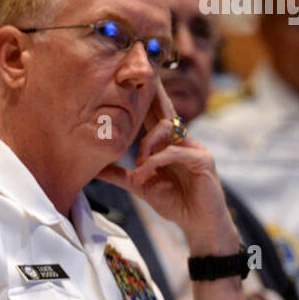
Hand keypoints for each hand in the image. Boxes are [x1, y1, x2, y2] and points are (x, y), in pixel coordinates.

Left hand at [96, 78, 236, 253]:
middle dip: (154, 93)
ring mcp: (196, 149)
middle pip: (166, 111)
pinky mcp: (203, 161)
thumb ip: (121, 175)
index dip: (147, 99)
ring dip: (146, 145)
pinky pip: (174, 152)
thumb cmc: (175, 203)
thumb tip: (95, 168)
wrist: (199, 226)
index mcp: (170, 143)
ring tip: (139, 165)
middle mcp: (184, 140)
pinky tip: (144, 173)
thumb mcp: (141, 186)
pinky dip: (155, 161)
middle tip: (144, 73)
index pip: (156, 116)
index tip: (135, 79)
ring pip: (166, 130)